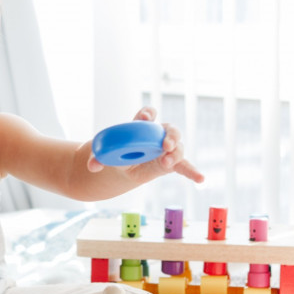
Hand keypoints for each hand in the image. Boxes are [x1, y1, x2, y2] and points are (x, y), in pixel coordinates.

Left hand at [88, 107, 203, 182]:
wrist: (121, 166)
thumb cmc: (114, 154)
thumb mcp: (104, 155)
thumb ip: (98, 158)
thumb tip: (93, 166)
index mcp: (141, 127)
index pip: (146, 115)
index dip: (147, 114)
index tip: (145, 117)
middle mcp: (157, 134)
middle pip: (168, 128)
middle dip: (169, 135)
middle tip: (165, 144)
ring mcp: (166, 148)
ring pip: (177, 146)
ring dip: (175, 152)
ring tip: (167, 162)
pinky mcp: (171, 162)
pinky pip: (184, 166)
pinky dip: (192, 171)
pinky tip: (200, 178)